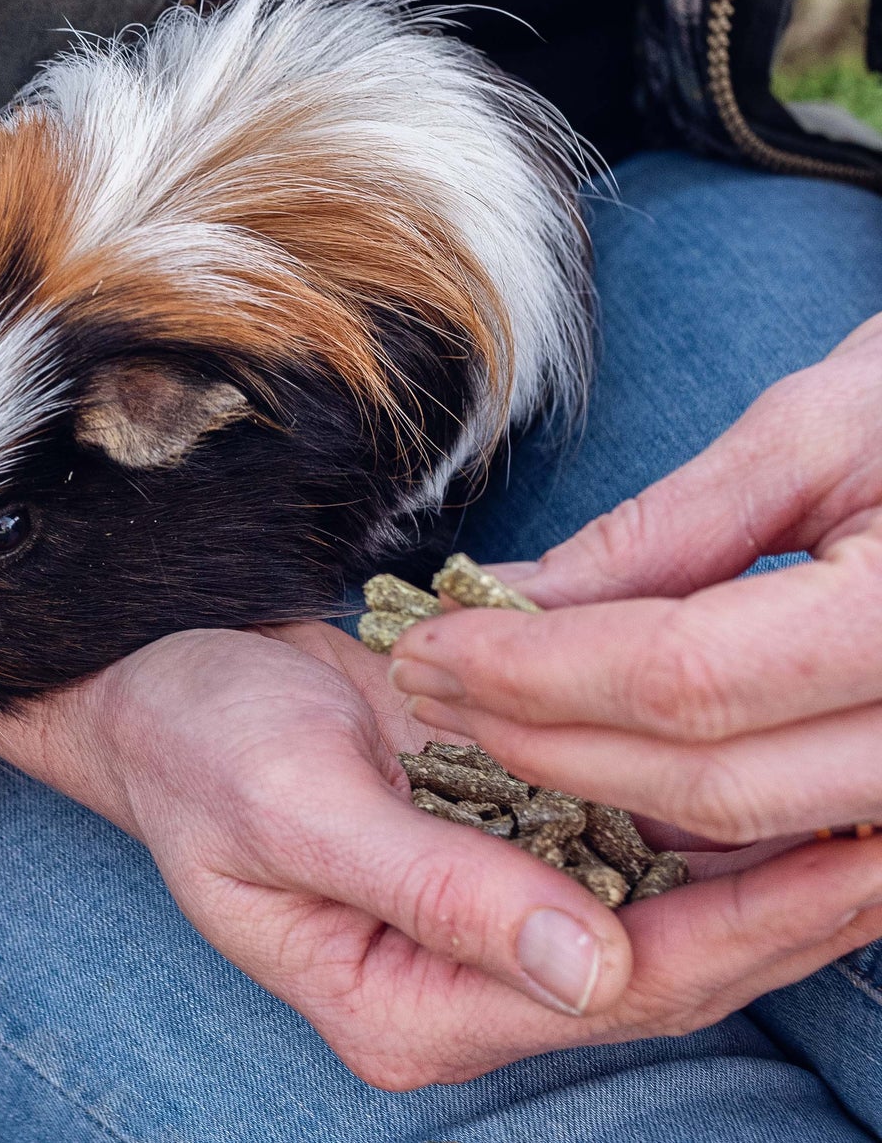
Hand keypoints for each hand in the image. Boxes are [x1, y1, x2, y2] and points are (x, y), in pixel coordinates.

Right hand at [0, 622, 881, 1087]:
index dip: (746, 932)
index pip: (617, 991)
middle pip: (667, 965)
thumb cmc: (197, 747)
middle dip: (793, 907)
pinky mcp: (499, 847)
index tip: (852, 867)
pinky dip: (706, 810)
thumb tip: (589, 971)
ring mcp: (487, 916)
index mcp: (406, 1006)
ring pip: (664, 908)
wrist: (152, 683)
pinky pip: (626, 842)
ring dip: (772, 860)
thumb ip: (436, 889)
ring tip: (874, 805)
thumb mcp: (295, 809)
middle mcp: (463, 983)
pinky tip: (782, 770)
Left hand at [390, 313, 881, 844]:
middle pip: (710, 780)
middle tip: (434, 688)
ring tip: (493, 723)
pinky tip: (607, 759)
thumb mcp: (825, 424)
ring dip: (606, 787)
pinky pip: (815, 833)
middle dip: (543, 740)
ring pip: (758, 828)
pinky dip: (700, 807)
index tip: (431, 643)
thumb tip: (519, 600)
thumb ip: (670, 531)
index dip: (535, 670)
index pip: (683, 676)